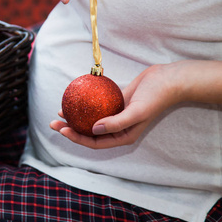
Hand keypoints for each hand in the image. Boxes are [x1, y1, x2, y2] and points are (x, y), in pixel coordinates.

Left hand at [50, 63, 184, 148]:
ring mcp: (116, 115)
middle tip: (53, 123)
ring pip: (91, 119)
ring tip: (60, 111)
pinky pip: (97, 105)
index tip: (63, 129)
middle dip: (71, 130)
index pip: (95, 142)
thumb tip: (93, 129)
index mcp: (123, 136)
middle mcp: (118, 128)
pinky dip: (85, 104)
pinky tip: (75, 97)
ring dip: (76, 117)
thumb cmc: (155, 97)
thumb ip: (116, 123)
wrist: (168, 80)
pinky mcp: (116, 102)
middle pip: (89, 132)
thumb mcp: (136, 112)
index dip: (77, 138)